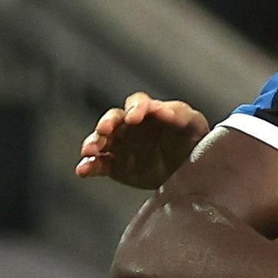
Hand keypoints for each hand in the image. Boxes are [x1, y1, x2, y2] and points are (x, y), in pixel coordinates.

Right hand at [76, 94, 208, 188]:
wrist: (191, 173)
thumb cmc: (194, 143)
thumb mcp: (195, 126)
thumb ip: (183, 115)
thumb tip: (166, 111)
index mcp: (149, 113)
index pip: (137, 104)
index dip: (136, 109)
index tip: (135, 118)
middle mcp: (130, 126)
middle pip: (114, 119)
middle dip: (108, 123)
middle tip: (105, 131)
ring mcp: (121, 146)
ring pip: (102, 140)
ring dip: (94, 143)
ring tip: (89, 151)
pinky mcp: (116, 166)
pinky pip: (99, 164)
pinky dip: (89, 167)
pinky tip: (82, 171)